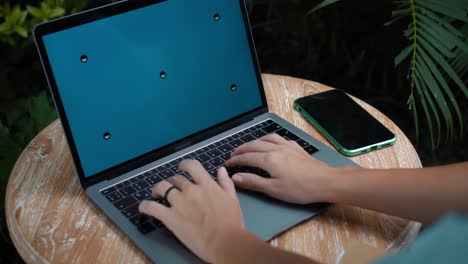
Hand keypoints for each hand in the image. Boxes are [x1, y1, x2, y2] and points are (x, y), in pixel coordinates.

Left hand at [139, 160, 243, 262]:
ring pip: (162, 188)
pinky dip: (145, 206)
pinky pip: (152, 208)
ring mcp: (179, 203)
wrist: (225, 242)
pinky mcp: (170, 217)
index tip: (181, 167)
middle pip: (176, 179)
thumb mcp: (232, 199)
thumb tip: (221, 171)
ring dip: (157, 189)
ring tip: (156, 192)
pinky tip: (143, 207)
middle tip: (172, 187)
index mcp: (207, 185)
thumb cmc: (232, 224)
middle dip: (173, 182)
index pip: (192, 167)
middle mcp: (191, 191)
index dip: (184, 165)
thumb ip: (225, 183)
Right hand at [225, 133, 339, 203]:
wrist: (325, 181)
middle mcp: (276, 149)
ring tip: (249, 146)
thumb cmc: (301, 188)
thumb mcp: (273, 189)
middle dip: (241, 149)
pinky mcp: (297, 148)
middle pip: (254, 145)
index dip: (235, 161)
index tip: (227, 164)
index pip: (246, 157)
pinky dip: (270, 139)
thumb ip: (253, 182)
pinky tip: (272, 143)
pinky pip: (280, 138)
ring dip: (255, 141)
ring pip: (266, 138)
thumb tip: (235, 178)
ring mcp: (288, 147)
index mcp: (269, 159)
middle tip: (233, 154)